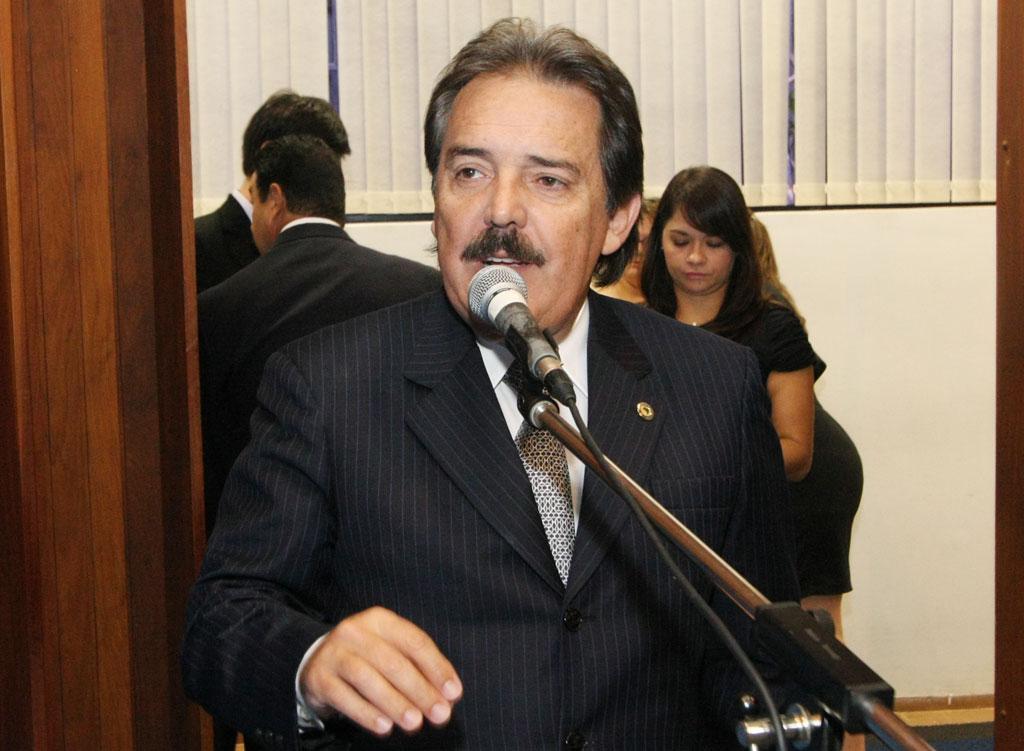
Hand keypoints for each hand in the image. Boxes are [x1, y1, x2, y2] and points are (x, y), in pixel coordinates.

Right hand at [299, 606, 462, 735]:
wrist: (318, 662)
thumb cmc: (368, 659)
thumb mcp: (393, 653)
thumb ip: (421, 670)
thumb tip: (448, 696)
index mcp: (380, 620)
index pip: (415, 642)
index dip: (437, 668)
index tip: (453, 694)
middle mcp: (356, 631)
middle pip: (393, 662)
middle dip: (420, 690)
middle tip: (440, 714)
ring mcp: (334, 653)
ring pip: (368, 678)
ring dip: (395, 703)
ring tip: (414, 723)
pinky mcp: (319, 677)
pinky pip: (343, 696)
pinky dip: (366, 713)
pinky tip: (384, 727)